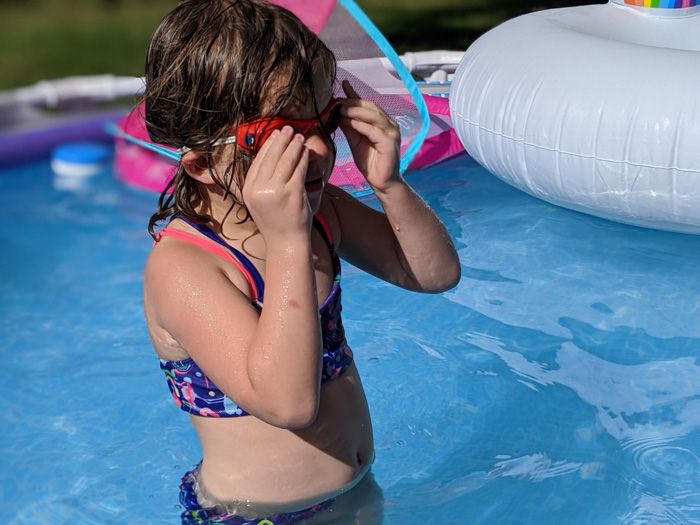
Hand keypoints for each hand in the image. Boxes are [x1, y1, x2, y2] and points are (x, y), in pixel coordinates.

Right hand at [242, 126, 310, 241]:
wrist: (286, 242)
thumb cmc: (277, 221)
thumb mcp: (261, 201)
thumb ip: (262, 181)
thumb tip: (272, 154)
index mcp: (249, 189)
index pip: (258, 161)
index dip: (268, 146)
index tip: (275, 135)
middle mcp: (259, 189)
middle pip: (271, 157)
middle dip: (281, 140)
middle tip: (288, 129)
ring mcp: (275, 190)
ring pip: (286, 160)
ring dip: (293, 146)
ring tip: (299, 137)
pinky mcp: (292, 192)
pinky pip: (298, 169)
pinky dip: (303, 158)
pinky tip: (306, 151)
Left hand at [339, 80, 401, 192]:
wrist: (381, 181)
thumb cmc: (370, 162)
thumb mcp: (355, 140)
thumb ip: (349, 126)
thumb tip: (338, 111)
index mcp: (381, 122)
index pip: (367, 104)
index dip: (355, 94)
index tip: (343, 84)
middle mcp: (389, 124)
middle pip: (371, 107)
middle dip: (354, 103)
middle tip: (339, 101)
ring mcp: (391, 133)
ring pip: (374, 117)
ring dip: (357, 112)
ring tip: (343, 110)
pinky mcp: (390, 143)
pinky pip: (375, 131)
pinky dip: (363, 126)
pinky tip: (352, 123)